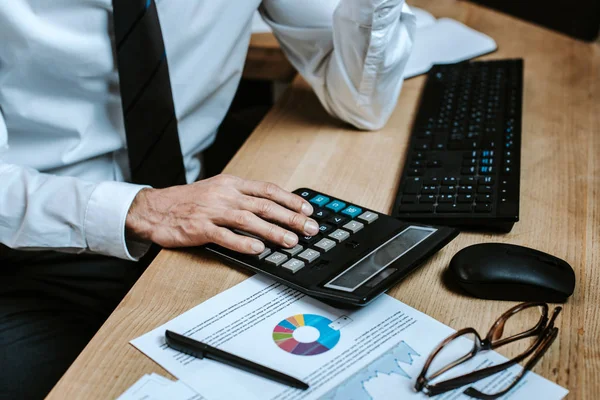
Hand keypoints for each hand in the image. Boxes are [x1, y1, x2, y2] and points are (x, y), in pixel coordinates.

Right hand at [125, 174, 318, 254]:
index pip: (268, 190)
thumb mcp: (218, 190)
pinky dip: (242, 242)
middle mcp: (225, 194)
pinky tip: (257, 248)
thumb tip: (273, 207)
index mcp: (231, 184)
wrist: (154, 208)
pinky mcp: (199, 228)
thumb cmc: (189, 201)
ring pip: (248, 219)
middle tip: (309, 228)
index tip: (308, 210)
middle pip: (264, 205)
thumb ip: (243, 197)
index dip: (290, 199)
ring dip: (272, 231)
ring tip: (291, 241)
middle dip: (291, 217)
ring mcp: (212, 211)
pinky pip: (224, 236)